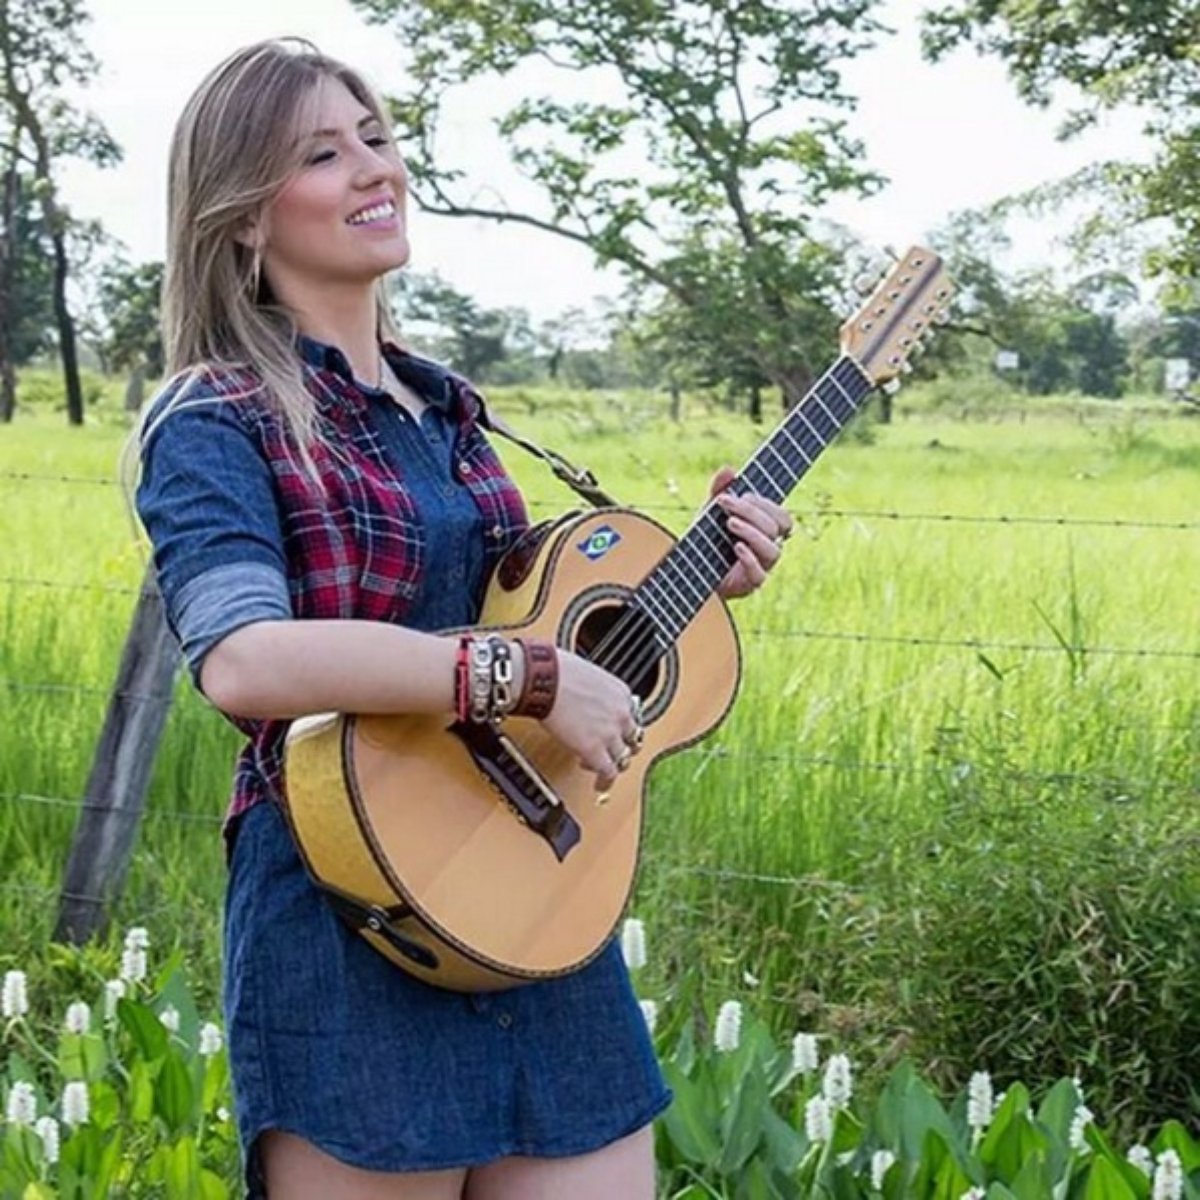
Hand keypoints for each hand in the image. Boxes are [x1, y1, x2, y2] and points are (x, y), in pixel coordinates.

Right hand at [540, 650, 642, 791]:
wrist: (544, 679)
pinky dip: (605, 781)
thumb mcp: (588, 675)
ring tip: (603, 770)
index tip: (613, 731)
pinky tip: (600, 785)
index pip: (631, 716)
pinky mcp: (594, 750)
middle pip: (632, 738)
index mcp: (621, 693)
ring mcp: (610, 734)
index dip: (620, 727)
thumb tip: (585, 699)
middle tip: (612, 752)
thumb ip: (595, 692)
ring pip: (623, 758)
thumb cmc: (556, 671)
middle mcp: (621, 714)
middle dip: (623, 746)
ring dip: (614, 765)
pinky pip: (608, 772)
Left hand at [708, 466, 793, 599]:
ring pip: (773, 551)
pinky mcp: (749, 585)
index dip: (765, 504)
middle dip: (751, 512)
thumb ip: (719, 491)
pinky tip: (736, 547)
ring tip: (729, 523)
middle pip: (777, 528)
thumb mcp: (710, 512)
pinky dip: (749, 559)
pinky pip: (760, 575)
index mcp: (766, 530)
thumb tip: (729, 470)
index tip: (741, 494)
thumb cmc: (707, 540)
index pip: (781, 516)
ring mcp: (761, 568)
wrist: (690, 571)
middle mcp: (768, 548)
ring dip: (752, 533)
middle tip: (725, 504)